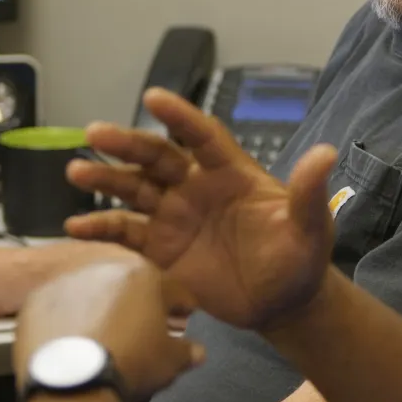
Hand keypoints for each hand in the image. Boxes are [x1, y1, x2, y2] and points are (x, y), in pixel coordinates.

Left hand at [15, 259, 204, 401]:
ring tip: (101, 340)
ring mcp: (65, 282)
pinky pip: (58, 308)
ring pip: (90, 293)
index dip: (179, 307)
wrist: (72, 386)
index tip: (181, 319)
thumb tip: (197, 351)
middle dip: (136, 305)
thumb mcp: (170, 361)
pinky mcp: (36, 301)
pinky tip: (71, 345)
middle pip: (127, 285)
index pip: (171, 289)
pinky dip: (65, 322)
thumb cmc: (129, 366)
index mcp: (143, 274)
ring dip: (98, 309)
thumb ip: (186, 351)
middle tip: (139, 331)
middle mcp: (103, 267)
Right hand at [61, 88, 339, 329]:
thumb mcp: (310, 227)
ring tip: (76, 171)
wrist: (284, 305)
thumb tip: (326, 153)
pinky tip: (76, 226)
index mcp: (231, 173)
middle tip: (95, 132)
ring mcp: (176, 216)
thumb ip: (309, 192)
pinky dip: (102, 228)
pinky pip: (127, 233)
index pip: (201, 136)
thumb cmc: (300, 259)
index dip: (180, 117)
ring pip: (135, 190)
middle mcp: (197, 187)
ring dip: (106, 179)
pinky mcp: (162, 249)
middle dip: (127, 144)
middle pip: (157, 158)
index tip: (154, 97)